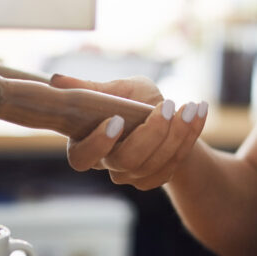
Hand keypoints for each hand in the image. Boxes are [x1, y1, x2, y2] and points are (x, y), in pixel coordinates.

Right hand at [50, 73, 207, 190]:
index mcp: (87, 145)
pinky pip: (176, 162)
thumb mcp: (112, 89)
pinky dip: (191, 135)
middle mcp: (109, 165)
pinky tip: (200, 110)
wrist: (161, 114)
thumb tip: (56, 79)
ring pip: (156, 164)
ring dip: (178, 134)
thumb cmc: (129, 99)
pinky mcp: (157, 177)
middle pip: (127, 161)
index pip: (82, 158)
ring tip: (191, 106)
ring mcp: (134, 175)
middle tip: (166, 106)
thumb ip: (89, 87)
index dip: (98, 143)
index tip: (117, 119)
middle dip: (151, 134)